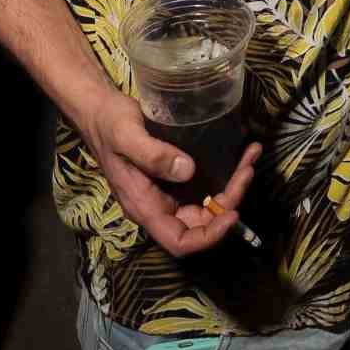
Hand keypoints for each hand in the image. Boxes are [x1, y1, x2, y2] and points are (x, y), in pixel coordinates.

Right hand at [80, 88, 260, 256]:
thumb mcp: (127, 136)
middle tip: (247, 170)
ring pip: (207, 202)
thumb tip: (188, 170)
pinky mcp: (175, 174)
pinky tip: (239, 152)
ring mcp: (167, 191)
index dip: (208, 236)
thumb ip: (154, 155)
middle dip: (229, 201)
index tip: (232, 214)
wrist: (100, 109)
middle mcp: (158, 205)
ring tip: (249, 157)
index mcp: (144, 206)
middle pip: (201, 221)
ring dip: (232, 185)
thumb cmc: (109, 124)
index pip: (180, 241)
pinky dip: (225, 171)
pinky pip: (204, 182)